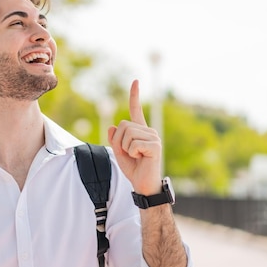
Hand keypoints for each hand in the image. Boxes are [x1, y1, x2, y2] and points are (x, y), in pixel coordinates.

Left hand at [107, 79, 161, 194]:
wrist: (143, 185)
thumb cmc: (133, 169)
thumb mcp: (119, 152)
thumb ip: (114, 139)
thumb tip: (112, 127)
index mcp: (140, 131)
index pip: (136, 110)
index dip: (135, 96)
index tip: (135, 81)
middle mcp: (149, 131)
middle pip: (123, 125)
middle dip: (118, 141)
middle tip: (129, 154)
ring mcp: (153, 137)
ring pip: (127, 134)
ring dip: (125, 148)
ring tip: (136, 157)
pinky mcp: (155, 146)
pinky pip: (133, 144)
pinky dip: (132, 153)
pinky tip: (141, 158)